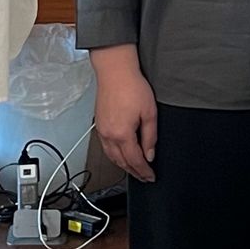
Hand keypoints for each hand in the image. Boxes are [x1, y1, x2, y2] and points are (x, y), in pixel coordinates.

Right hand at [90, 44, 157, 182]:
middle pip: (121, 162)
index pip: (134, 160)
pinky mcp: (99, 124)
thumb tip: (149, 154)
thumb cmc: (132, 86)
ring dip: (123, 166)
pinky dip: (114, 156)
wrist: (115, 71)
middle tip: (144, 177)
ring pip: (111, 157)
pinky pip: (105, 148)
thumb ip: (150, 137)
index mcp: (122, 134)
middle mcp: (109, 135)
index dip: (144, 171)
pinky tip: (120, 155)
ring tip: (134, 170)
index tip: (150, 176)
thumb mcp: (149, 112)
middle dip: (134, 172)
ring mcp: (102, 130)